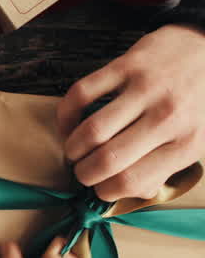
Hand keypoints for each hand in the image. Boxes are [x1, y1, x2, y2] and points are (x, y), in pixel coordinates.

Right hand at [57, 24, 204, 200]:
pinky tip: (70, 123)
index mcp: (186, 144)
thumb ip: (164, 168)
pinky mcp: (126, 66)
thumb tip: (128, 191)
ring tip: (74, 151)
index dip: (105, 192)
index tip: (100, 189)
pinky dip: (67, 114)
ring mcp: (145, 90)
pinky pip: (81, 93)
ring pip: (91, 131)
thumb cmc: (199, 102)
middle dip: (83, 174)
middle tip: (82, 172)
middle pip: (107, 160)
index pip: (131, 181)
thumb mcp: (196, 142)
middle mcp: (167, 118)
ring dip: (73, 148)